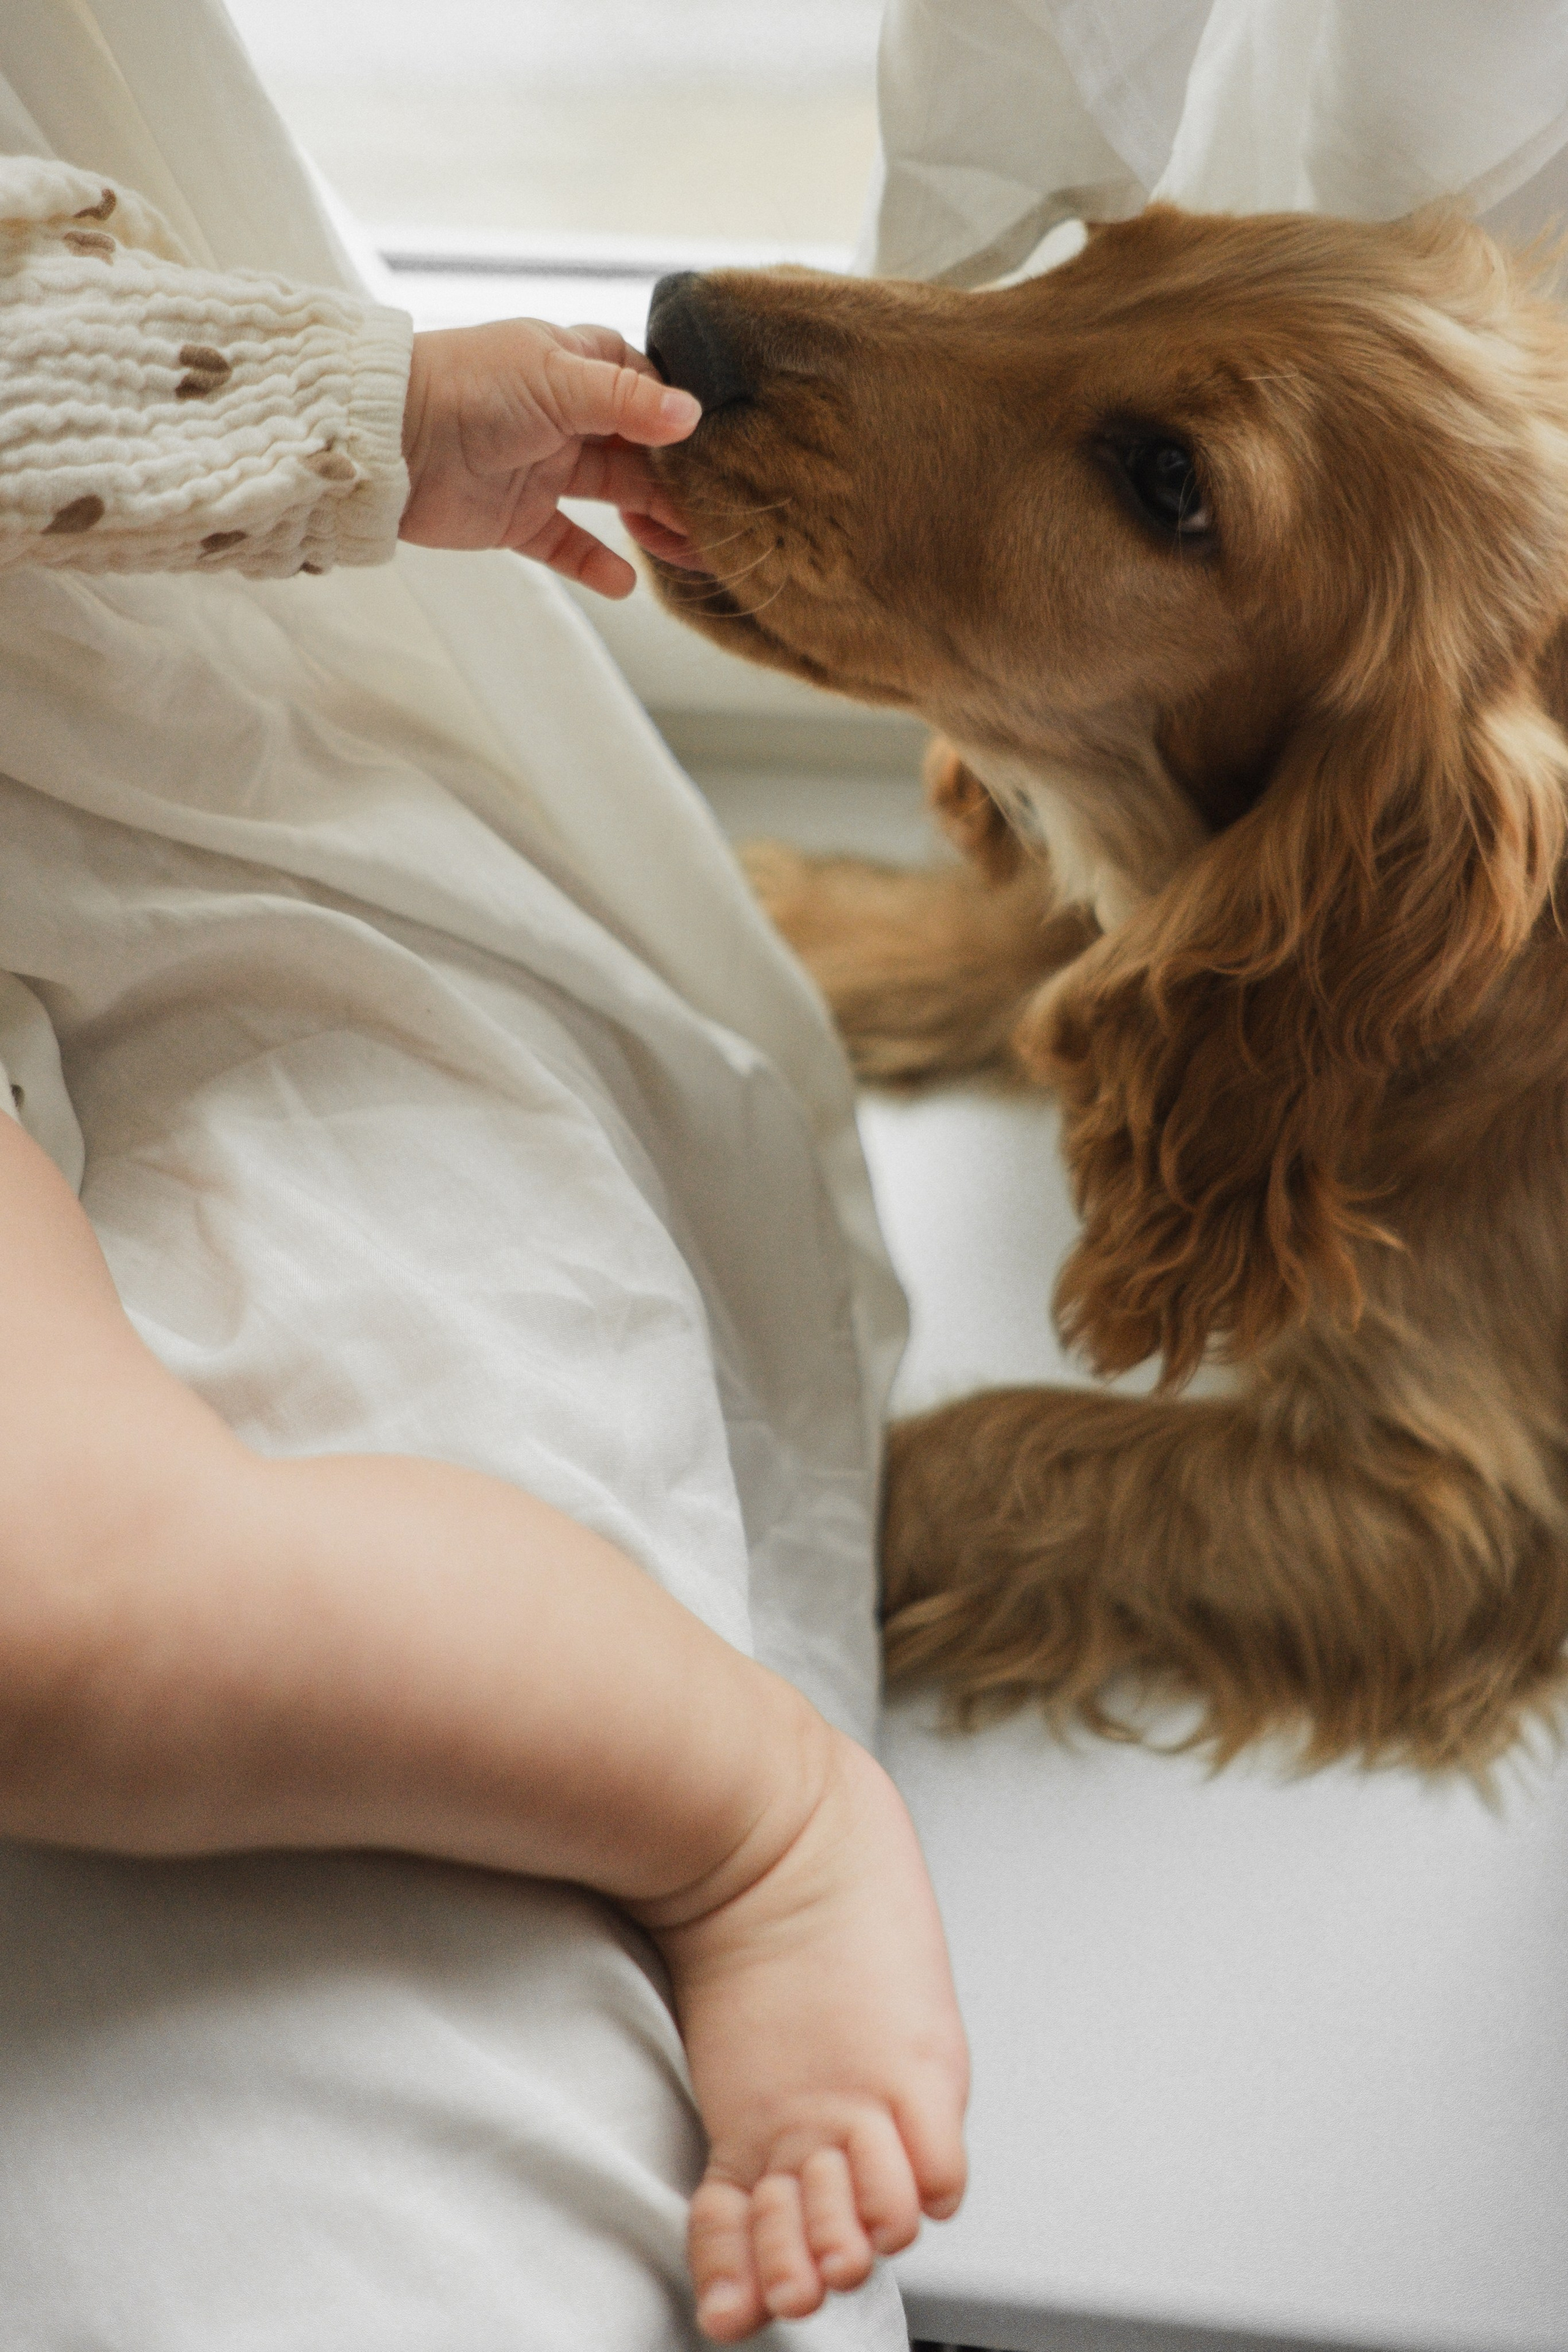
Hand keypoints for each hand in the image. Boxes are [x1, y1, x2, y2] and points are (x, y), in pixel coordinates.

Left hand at [398, 318, 700, 596]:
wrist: (387, 439)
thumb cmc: (468, 387)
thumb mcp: (557, 381)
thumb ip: (626, 401)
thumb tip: (693, 415)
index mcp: (574, 367)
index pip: (643, 387)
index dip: (677, 415)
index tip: (717, 446)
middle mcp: (564, 418)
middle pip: (639, 451)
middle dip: (678, 481)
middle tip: (720, 514)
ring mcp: (543, 469)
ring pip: (614, 499)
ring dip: (653, 524)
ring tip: (692, 552)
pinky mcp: (518, 519)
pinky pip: (567, 545)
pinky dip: (595, 565)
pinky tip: (625, 583)